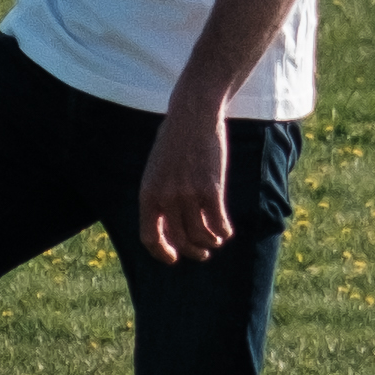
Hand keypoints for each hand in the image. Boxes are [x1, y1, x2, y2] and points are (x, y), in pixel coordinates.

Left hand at [133, 116, 234, 261]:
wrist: (193, 116)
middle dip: (192, 251)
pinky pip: (218, 223)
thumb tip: (169, 228)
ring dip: (211, 243)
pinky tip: (227, 231)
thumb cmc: (174, 142)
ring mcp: (188, 194)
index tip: (174, 257)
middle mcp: (166, 198)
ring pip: (201, 235)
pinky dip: (224, 231)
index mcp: (148, 194)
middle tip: (202, 253)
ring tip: (216, 240)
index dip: (162, 253)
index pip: (150, 238)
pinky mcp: (210, 189)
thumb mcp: (156, 170)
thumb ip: (159, 196)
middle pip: (179, 240)